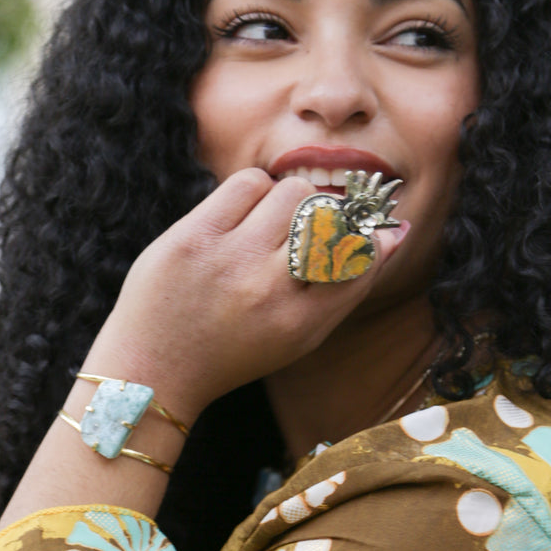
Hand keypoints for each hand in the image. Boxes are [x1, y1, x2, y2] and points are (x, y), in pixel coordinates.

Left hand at [91, 168, 411, 422]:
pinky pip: (247, 182)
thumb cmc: (235, 348)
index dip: (369, 236)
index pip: (360, 259)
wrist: (153, 368)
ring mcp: (228, 261)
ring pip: (292, 192)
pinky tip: (242, 215)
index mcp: (300, 324)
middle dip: (324, 217)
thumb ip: (348, 287)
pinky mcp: (193, 237)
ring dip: (289, 201)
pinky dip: (254, 191)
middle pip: (329, 218)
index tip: (365, 230)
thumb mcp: (299, 334)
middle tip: (302, 231)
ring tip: (269, 225)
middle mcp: (268, 291)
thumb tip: (397, 232)